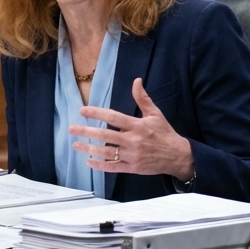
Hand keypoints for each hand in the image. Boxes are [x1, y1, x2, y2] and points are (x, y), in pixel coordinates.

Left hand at [68, 78, 194, 180]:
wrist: (177, 156)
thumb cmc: (165, 133)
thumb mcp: (155, 113)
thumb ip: (143, 98)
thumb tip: (136, 81)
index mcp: (137, 125)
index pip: (113, 117)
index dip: (97, 113)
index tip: (83, 111)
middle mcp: (133, 140)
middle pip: (105, 135)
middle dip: (87, 132)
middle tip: (72, 129)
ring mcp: (132, 155)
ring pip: (106, 152)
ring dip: (89, 149)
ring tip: (75, 145)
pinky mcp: (133, 168)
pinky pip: (113, 167)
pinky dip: (100, 166)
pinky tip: (89, 162)